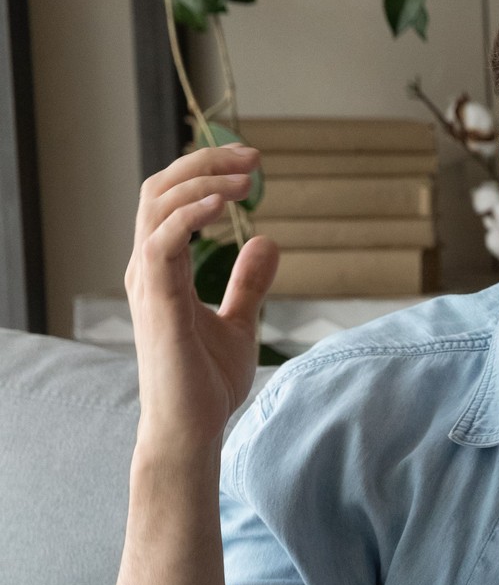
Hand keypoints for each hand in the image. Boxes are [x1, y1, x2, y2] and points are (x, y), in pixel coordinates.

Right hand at [125, 145, 278, 453]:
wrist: (192, 427)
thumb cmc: (206, 382)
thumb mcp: (239, 321)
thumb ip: (248, 283)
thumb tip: (266, 240)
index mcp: (162, 268)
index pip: (172, 200)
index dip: (206, 173)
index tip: (251, 164)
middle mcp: (147, 267)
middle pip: (159, 190)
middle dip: (204, 164)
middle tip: (254, 157)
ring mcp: (146, 282)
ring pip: (156, 205)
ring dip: (202, 181)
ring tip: (247, 176)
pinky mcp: (156, 300)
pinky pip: (160, 241)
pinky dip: (189, 214)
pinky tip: (224, 203)